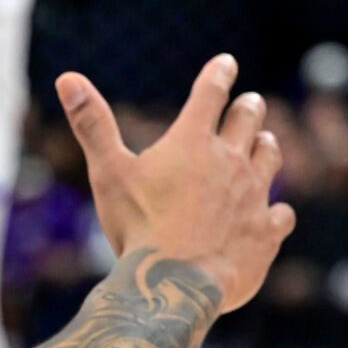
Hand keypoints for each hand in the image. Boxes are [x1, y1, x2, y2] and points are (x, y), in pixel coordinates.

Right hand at [57, 56, 294, 312]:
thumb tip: (66, 77)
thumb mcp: (108, 173)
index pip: (211, 93)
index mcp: (192, 141)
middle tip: (250, 104)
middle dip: (248, 108)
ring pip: (270, 158)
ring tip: (265, 144)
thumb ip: (92, 124)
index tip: (226, 63)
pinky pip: (282, 214)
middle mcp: (230, 161)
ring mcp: (254, 196)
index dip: (219, 73)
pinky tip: (275, 214)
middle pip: (249, 119)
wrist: (175, 284)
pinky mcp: (266, 232)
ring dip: (266, 147)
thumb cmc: (137, 228)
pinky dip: (278, 211)